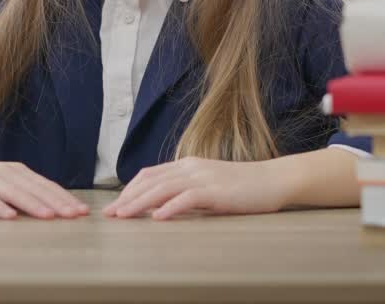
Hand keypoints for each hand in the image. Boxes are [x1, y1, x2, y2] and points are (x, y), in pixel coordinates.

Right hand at [0, 146, 88, 219]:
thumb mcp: (1, 185)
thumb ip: (22, 193)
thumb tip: (52, 208)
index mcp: (15, 171)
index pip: (44, 185)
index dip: (64, 198)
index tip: (81, 211)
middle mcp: (3, 172)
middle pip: (34, 188)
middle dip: (56, 202)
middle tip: (74, 215)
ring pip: (13, 192)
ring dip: (32, 204)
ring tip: (49, 217)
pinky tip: (10, 217)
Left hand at [103, 157, 292, 219]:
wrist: (274, 179)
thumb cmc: (242, 187)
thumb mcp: (208, 185)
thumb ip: (187, 191)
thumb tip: (162, 206)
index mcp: (187, 165)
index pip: (150, 174)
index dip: (130, 189)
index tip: (115, 205)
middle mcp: (191, 167)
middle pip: (151, 180)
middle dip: (127, 197)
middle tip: (110, 214)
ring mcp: (204, 177)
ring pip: (163, 188)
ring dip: (140, 202)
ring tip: (124, 215)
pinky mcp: (217, 191)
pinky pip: (188, 198)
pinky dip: (170, 207)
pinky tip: (158, 218)